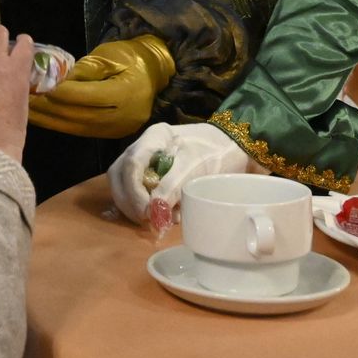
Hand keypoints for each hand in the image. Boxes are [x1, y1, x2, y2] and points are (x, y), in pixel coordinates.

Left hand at [27, 34, 175, 138]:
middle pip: (77, 115)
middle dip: (48, 108)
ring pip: (75, 126)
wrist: (154, 72)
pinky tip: (43, 117)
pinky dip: (59, 124)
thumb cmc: (131, 57)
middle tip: (24, 99)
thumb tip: (59, 79)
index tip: (37, 85)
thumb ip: (86, 69)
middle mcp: (120, 116)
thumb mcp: (110, 56)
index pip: (85, 96)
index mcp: (124, 93)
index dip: (60, 92)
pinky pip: (79, 130)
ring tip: (26, 110)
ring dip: (49, 119)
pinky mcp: (109, 133)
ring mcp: (115, 128)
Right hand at [108, 121, 249, 229]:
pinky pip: (138, 189)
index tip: (147, 212)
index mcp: (154, 137)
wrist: (237, 148)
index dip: (133, 191)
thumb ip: (173, 187)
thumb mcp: (196, 167)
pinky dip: (145, 205)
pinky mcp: (154, 172)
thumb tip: (153, 212)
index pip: (130, 164)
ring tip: (155, 218)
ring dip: (133, 204)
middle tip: (146, 219)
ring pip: (124, 182)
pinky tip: (163, 214)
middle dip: (128, 200)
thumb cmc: (218, 152)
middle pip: (119, 174)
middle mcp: (145, 146)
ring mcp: (147, 159)